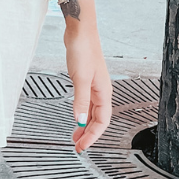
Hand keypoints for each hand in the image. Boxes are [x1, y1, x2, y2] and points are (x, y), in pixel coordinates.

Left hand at [64, 25, 111, 153]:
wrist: (79, 30)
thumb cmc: (83, 49)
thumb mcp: (80, 78)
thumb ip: (80, 101)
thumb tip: (80, 120)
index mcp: (103, 92)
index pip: (102, 121)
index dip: (93, 136)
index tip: (82, 147)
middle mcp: (101, 90)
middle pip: (98, 119)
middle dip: (88, 134)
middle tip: (77, 145)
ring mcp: (94, 85)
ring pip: (92, 112)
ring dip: (84, 125)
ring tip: (75, 135)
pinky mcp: (86, 80)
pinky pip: (87, 102)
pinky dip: (82, 112)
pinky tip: (76, 115)